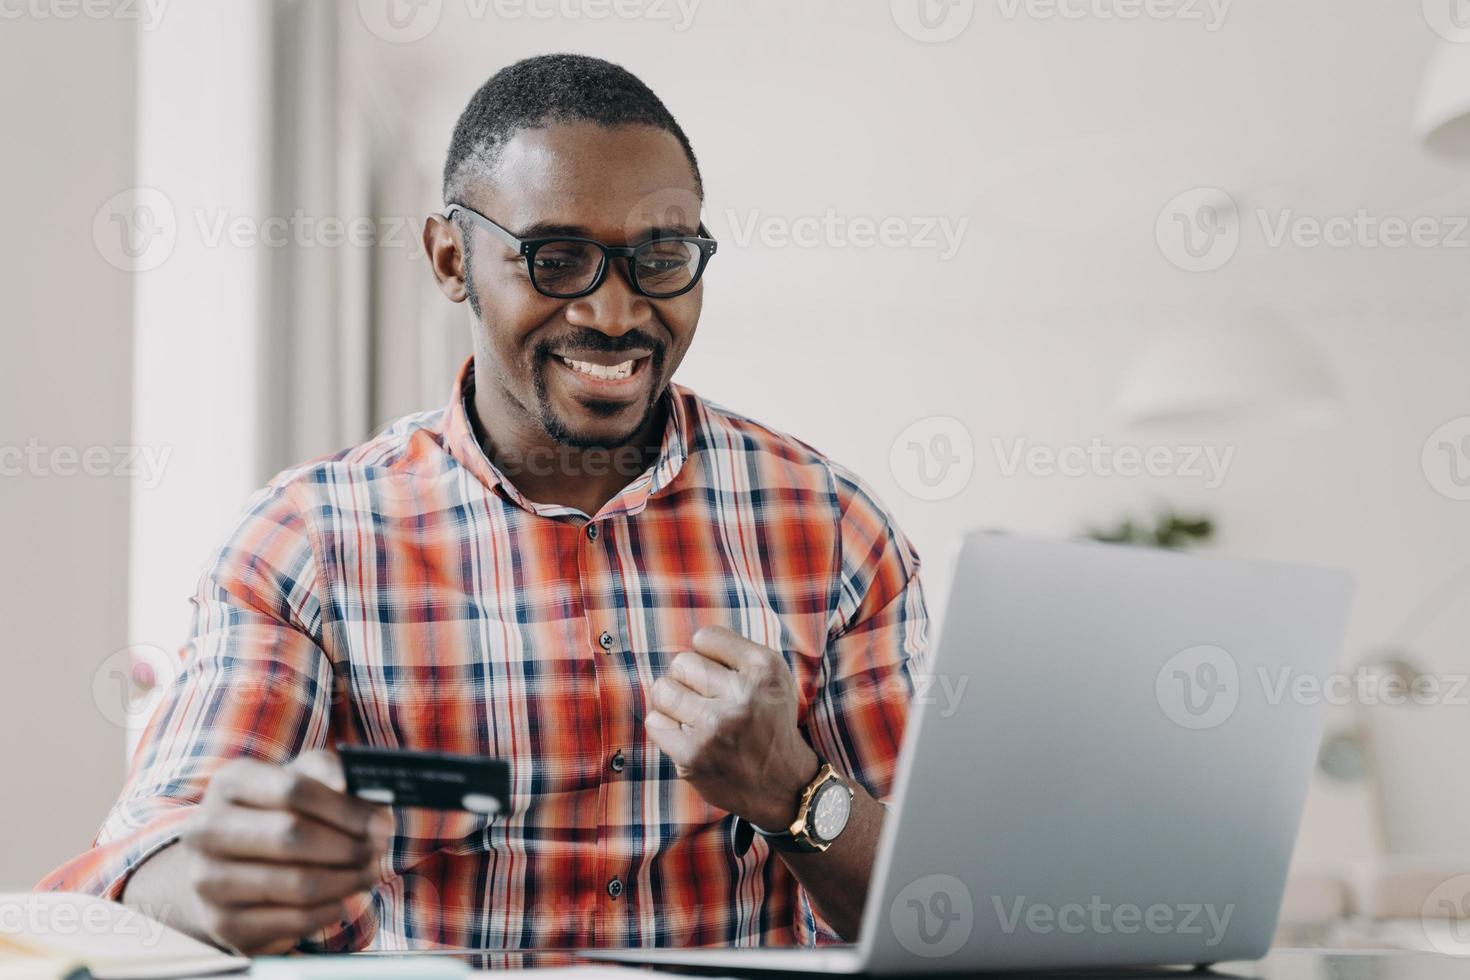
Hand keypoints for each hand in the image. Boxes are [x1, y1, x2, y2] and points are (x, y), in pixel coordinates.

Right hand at [173, 749, 391, 954]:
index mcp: (230, 782)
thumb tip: (350, 784)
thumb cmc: (280, 811)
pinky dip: (328, 911)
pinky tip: (341, 901)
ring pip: (295, 883)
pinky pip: (291, 920)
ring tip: (368, 874)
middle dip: (348, 846)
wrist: (230, 863)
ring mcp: (207, 879)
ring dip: (346, 881)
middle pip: (292, 836)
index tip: (382, 824)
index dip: (346, 809)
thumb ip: (330, 772)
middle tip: (379, 851)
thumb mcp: (303, 778)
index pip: (294, 790)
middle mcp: (206, 829)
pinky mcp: (221, 924)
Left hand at [645, 625, 818, 830]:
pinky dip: (665, 726)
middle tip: (704, 698)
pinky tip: (685, 735)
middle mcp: (742, 696)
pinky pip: (654, 722)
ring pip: (662, 689)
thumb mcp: (772, 677)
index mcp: (765, 669)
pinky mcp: (693, 757)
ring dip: (672, 701)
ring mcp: (715, 728)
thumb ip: (734, 653)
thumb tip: (687, 642)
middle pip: (681, 662)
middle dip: (688, 678)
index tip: (719, 674)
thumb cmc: (769, 723)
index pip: (706, 638)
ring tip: (691, 713)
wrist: (784, 786)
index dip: (708, 655)